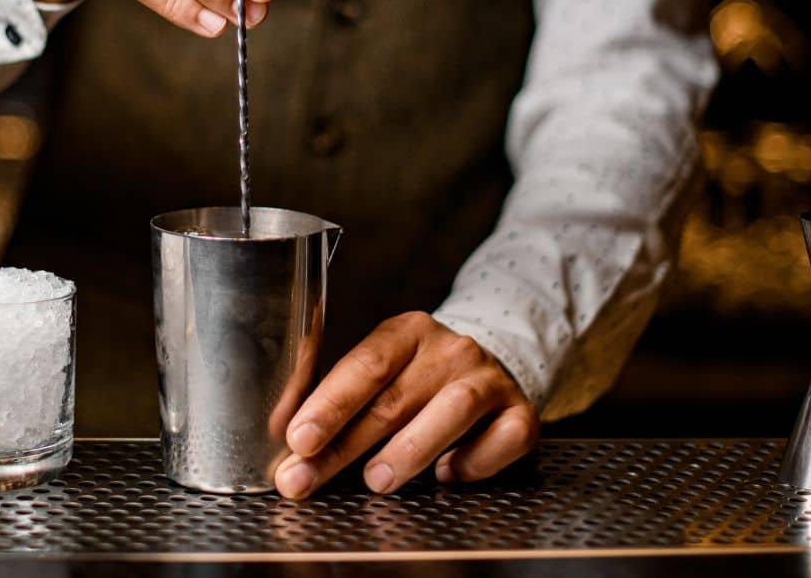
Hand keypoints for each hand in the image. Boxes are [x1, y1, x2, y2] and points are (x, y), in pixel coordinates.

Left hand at [274, 311, 538, 498]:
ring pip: (452, 412)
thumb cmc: (419, 379)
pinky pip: (501, 440)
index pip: (365, 365)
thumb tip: (289, 444)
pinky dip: (474, 462)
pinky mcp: (521, 414)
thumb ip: (338, 401)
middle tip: (306, 477)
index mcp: (407, 331)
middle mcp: (451, 349)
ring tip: (375, 480)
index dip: (329, 404)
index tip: (298, 439)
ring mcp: (490, 380)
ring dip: (409, 450)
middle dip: (344, 445)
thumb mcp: (379, 374)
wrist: (491, 368)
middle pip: (394, 398)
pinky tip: (447, 474)